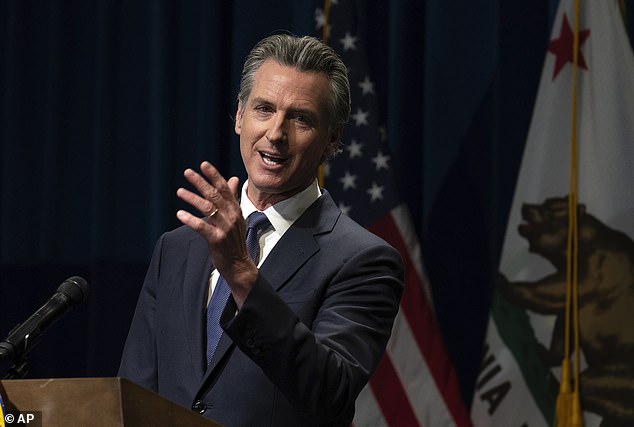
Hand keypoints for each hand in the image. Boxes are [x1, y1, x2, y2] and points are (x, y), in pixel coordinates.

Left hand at [176, 161, 257, 306]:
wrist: (239, 265)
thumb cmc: (234, 241)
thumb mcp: (236, 217)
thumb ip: (232, 197)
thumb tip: (232, 179)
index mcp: (235, 209)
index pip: (225, 188)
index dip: (214, 175)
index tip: (203, 164)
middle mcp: (231, 216)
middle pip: (215, 195)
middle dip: (200, 182)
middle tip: (187, 172)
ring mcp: (224, 228)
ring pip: (208, 208)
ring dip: (192, 198)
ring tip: (180, 191)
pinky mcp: (217, 240)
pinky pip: (202, 227)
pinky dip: (191, 219)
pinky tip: (180, 213)